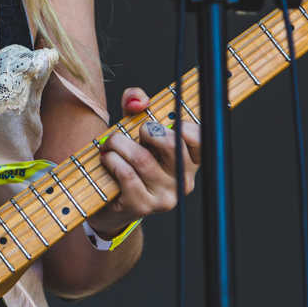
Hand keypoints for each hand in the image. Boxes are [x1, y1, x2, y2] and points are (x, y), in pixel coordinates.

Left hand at [89, 88, 199, 238]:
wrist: (111, 205)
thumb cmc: (128, 162)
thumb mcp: (134, 128)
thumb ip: (136, 104)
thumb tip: (137, 101)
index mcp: (190, 161)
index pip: (199, 138)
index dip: (180, 124)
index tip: (158, 123)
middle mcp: (183, 181)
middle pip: (170, 144)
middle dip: (145, 130)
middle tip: (131, 132)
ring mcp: (165, 196)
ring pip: (142, 158)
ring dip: (118, 144)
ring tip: (109, 144)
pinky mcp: (143, 205)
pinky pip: (126, 173)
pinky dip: (111, 160)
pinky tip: (107, 159)